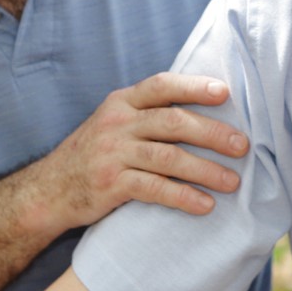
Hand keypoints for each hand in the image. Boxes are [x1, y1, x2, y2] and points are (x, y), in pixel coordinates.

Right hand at [22, 73, 248, 232]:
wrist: (48, 190)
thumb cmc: (95, 153)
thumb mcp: (115, 122)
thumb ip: (149, 113)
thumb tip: (207, 109)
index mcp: (122, 101)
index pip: (162, 85)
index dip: (194, 86)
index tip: (225, 92)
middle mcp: (118, 123)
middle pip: (173, 121)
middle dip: (212, 133)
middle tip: (243, 146)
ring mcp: (112, 153)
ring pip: (169, 157)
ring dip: (206, 170)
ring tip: (233, 182)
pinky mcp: (110, 184)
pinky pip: (155, 188)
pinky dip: (183, 196)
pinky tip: (205, 205)